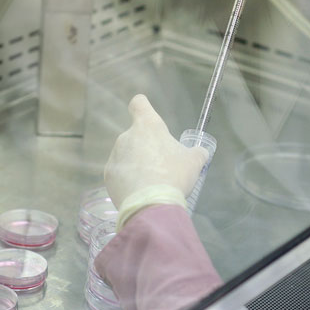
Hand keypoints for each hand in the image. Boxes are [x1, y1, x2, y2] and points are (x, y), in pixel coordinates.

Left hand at [104, 95, 207, 210]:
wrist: (152, 204)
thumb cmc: (174, 175)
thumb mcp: (194, 162)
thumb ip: (197, 153)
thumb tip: (200, 152)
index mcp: (148, 126)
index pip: (139, 104)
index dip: (143, 106)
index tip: (147, 114)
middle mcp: (127, 137)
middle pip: (136, 137)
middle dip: (147, 148)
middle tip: (162, 166)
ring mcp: (115, 156)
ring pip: (128, 156)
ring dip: (137, 165)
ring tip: (152, 184)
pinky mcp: (109, 175)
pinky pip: (120, 174)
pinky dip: (129, 180)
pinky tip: (140, 192)